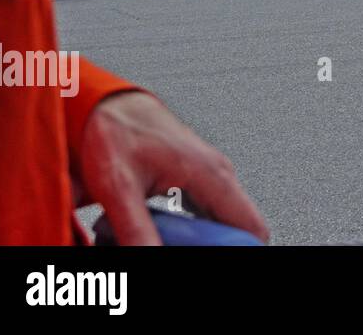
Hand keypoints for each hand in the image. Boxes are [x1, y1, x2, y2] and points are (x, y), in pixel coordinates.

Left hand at [76, 91, 268, 245]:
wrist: (109, 106)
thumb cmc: (117, 132)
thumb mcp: (119, 187)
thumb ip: (135, 229)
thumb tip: (150, 256)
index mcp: (213, 175)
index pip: (253, 229)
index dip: (238, 248)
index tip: (205, 253)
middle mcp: (219, 176)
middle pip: (232, 232)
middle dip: (204, 245)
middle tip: (167, 243)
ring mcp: (210, 179)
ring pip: (217, 226)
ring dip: (193, 241)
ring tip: (158, 237)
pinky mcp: (197, 184)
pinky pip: (204, 218)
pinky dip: (185, 232)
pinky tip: (156, 231)